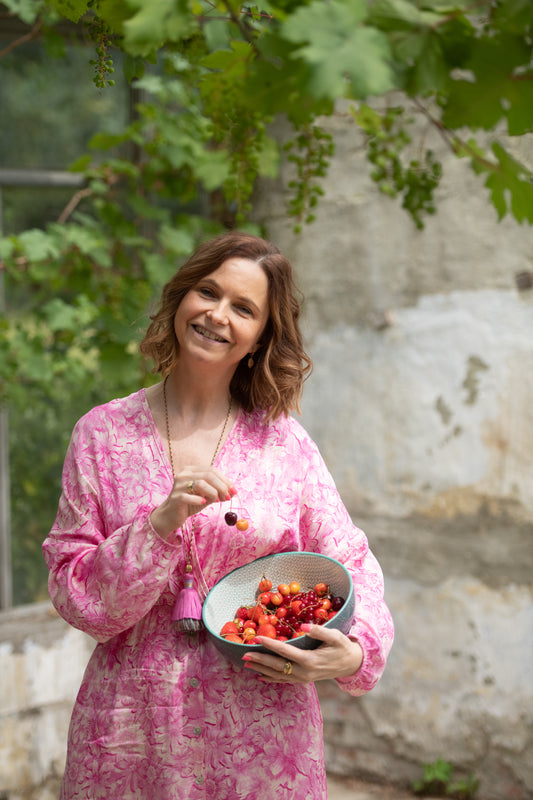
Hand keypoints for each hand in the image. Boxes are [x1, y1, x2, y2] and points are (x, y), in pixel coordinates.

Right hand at [150, 466, 235, 539]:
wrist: (171, 516)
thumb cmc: (189, 504)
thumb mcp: (205, 495)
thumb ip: (217, 491)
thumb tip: (233, 491)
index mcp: (191, 470)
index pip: (212, 470)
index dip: (225, 480)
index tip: (234, 491)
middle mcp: (184, 474)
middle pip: (208, 475)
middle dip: (222, 486)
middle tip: (228, 497)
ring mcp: (178, 485)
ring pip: (200, 483)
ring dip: (213, 492)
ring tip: (217, 501)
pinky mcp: (175, 497)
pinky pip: (188, 496)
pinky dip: (198, 499)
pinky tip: (204, 502)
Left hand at [242, 624, 362, 683]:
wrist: (351, 664)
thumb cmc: (342, 647)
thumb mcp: (335, 636)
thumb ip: (319, 631)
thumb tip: (302, 626)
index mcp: (310, 660)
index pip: (285, 651)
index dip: (271, 644)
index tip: (258, 638)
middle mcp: (304, 672)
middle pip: (277, 666)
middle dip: (260, 660)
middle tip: (244, 654)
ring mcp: (303, 678)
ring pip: (278, 675)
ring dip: (262, 669)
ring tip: (246, 663)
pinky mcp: (303, 680)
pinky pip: (284, 680)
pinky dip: (271, 678)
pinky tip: (260, 676)